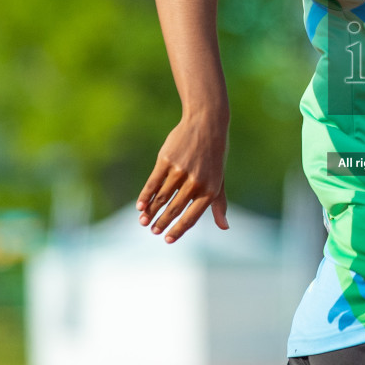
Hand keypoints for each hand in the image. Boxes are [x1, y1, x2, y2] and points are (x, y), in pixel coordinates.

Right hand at [136, 111, 229, 241]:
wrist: (207, 124)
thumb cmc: (214, 156)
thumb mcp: (219, 179)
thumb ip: (219, 204)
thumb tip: (224, 227)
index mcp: (210, 190)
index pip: (192, 217)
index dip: (178, 230)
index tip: (167, 240)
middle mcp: (195, 182)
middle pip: (174, 208)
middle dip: (162, 222)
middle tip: (153, 231)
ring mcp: (180, 170)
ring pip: (162, 197)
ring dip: (151, 211)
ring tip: (143, 221)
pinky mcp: (166, 159)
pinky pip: (153, 182)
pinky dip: (146, 195)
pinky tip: (140, 205)